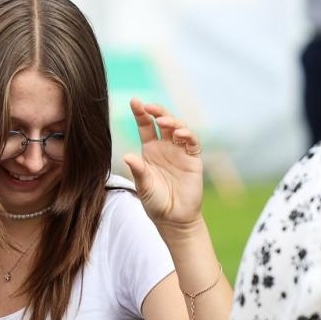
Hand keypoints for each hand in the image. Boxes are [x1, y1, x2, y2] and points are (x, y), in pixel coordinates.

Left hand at [121, 99, 204, 229]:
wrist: (173, 218)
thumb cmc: (155, 202)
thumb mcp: (143, 186)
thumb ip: (138, 171)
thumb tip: (127, 156)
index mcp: (150, 150)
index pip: (145, 126)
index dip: (140, 113)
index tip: (134, 101)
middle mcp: (165, 147)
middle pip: (163, 122)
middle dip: (157, 111)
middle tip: (148, 106)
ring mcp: (180, 152)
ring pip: (179, 128)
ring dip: (172, 121)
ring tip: (163, 121)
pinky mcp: (193, 160)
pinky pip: (192, 143)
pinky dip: (187, 135)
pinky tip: (179, 134)